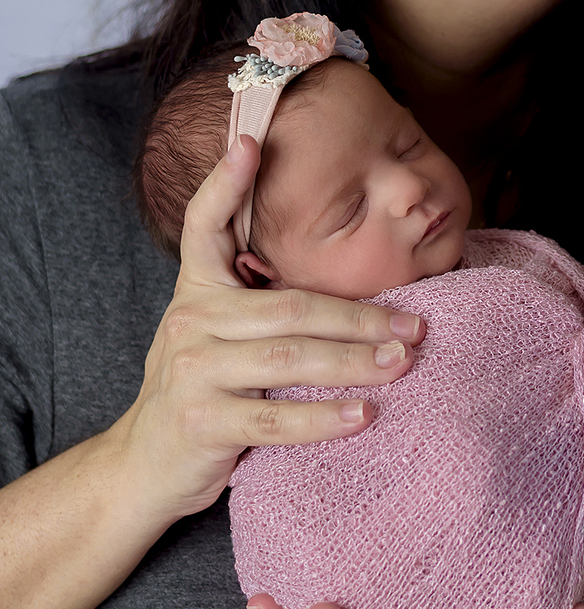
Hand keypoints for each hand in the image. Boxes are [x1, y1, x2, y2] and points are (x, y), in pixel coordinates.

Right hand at [113, 136, 425, 525]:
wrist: (143, 466)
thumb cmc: (202, 390)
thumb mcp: (216, 331)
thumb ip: (259, 301)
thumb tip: (345, 278)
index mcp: (197, 291)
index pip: (203, 228)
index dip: (224, 184)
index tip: (252, 142)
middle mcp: (190, 322)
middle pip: (289, 307)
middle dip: (360, 316)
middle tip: (416, 325)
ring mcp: (192, 372)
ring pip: (288, 360)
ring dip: (354, 362)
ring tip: (403, 363)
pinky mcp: (202, 423)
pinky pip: (275, 419)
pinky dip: (324, 419)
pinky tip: (365, 415)